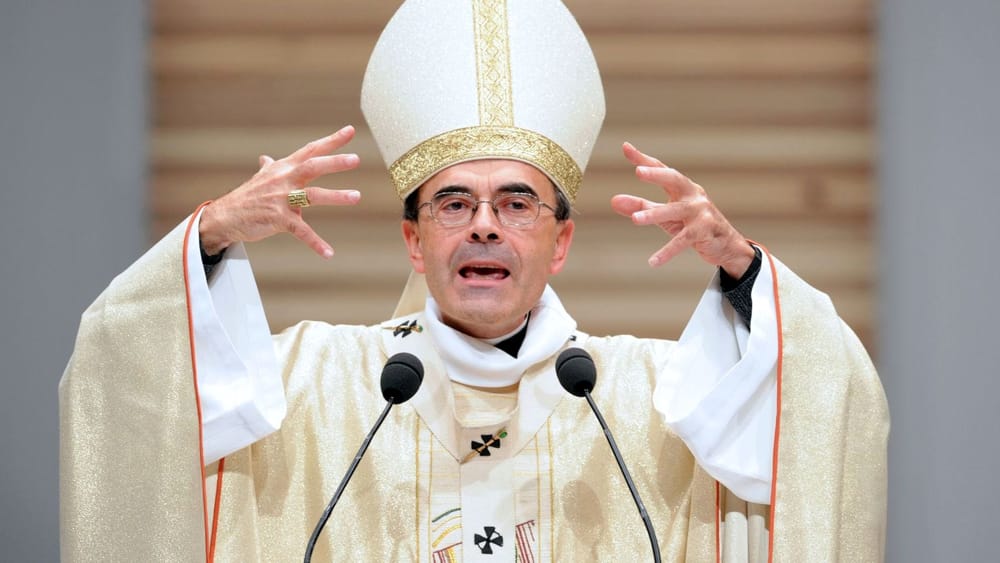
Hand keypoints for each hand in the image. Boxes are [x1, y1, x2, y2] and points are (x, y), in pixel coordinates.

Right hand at [199, 125, 361, 257]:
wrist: (224, 217)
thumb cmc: (246, 197)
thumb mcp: (260, 178)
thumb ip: (269, 167)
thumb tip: (266, 158)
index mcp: (284, 169)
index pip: (310, 150)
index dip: (331, 141)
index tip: (350, 131)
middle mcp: (284, 180)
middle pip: (312, 166)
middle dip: (334, 162)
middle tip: (355, 159)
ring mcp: (281, 199)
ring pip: (312, 195)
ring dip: (335, 196)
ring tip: (356, 196)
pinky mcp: (278, 219)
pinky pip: (301, 231)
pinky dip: (315, 243)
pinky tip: (328, 253)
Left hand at [611, 142, 754, 278]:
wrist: (725, 245)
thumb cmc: (693, 225)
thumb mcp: (664, 216)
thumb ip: (640, 206)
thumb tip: (614, 200)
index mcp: (682, 188)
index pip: (661, 169)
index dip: (644, 159)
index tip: (626, 148)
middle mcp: (692, 196)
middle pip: (674, 179)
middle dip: (657, 174)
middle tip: (639, 171)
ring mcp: (700, 212)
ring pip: (675, 210)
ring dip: (655, 214)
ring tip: (635, 219)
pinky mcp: (704, 231)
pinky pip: (683, 241)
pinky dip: (667, 251)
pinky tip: (653, 261)